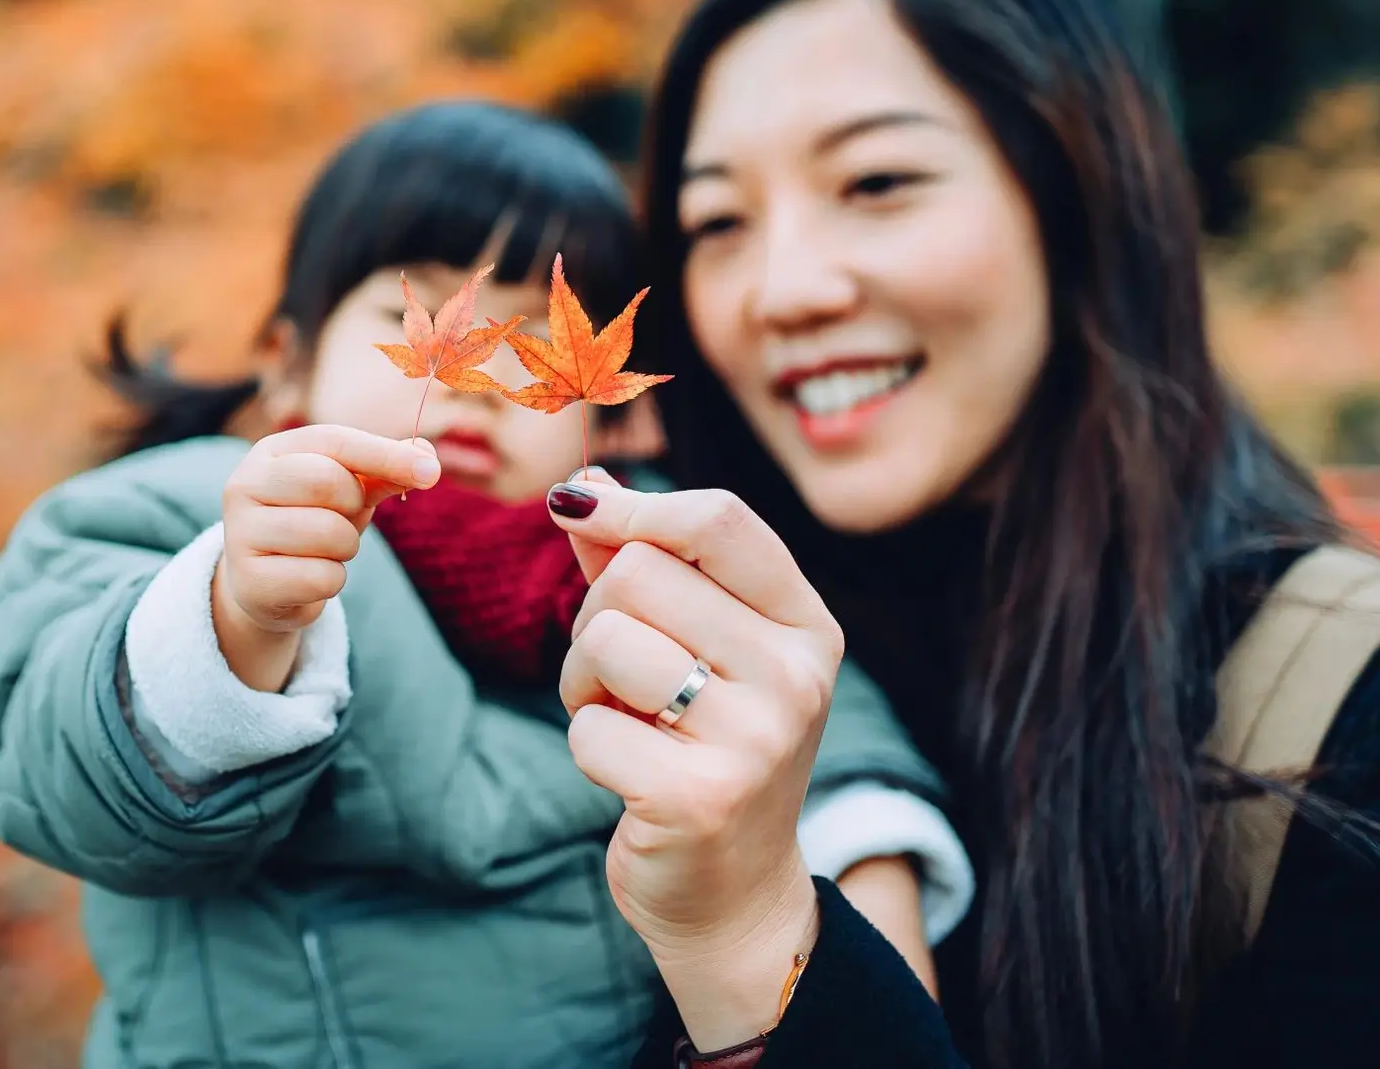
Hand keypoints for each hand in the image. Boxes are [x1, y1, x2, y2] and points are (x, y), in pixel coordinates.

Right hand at [213, 425, 439, 689]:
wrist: (263, 585)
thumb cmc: (311, 522)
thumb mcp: (348, 492)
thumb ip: (383, 472)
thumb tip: (426, 459)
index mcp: (270, 453)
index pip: (334, 441)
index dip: (385, 455)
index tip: (431, 473)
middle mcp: (244, 486)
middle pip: (328, 482)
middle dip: (353, 506)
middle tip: (342, 519)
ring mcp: (240, 534)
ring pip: (328, 533)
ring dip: (345, 547)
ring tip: (324, 550)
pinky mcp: (248, 581)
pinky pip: (321, 578)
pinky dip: (332, 581)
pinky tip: (309, 578)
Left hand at [547, 476, 844, 1049]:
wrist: (733, 893)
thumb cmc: (700, 744)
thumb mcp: (693, 644)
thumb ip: (643, 560)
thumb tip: (583, 487)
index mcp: (804, 625)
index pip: (718, 518)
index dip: (633, 507)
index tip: (574, 513)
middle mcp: (795, 675)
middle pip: (639, 572)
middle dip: (595, 616)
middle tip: (618, 674)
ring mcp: (757, 739)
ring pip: (606, 641)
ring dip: (581, 680)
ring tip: (623, 718)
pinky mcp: (702, 798)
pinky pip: (589, 728)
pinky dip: (586, 746)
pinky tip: (629, 774)